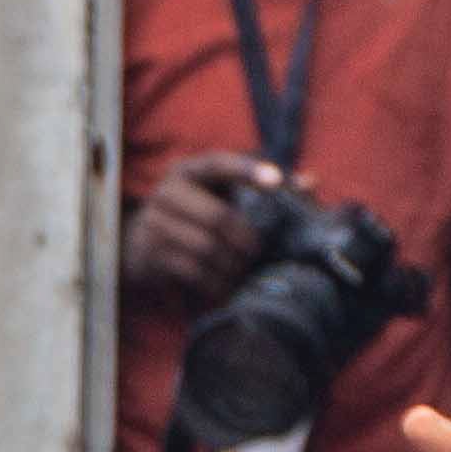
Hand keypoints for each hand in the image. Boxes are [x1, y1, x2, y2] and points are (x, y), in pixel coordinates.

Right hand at [119, 152, 280, 314]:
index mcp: (189, 171)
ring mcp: (154, 223)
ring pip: (206, 248)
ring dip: (231, 264)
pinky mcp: (150, 253)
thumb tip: (310, 183)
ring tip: (243, 271)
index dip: (247, 171)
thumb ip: (261, 186)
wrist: (139, 241)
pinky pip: (191, 270)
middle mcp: (167, 192)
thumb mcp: (218, 193)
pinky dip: (214, 282)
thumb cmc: (194, 212)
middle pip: (217, 217)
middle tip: (257, 252)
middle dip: (244, 239)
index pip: (218, 164)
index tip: (277, 182)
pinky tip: (225, 286)